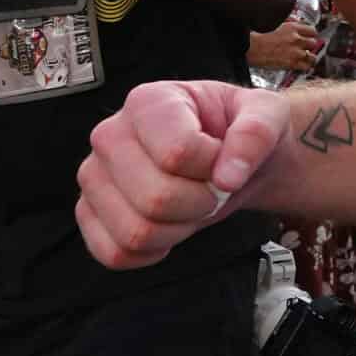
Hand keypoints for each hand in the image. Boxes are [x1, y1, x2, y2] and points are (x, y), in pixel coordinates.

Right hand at [77, 80, 290, 269]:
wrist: (228, 157)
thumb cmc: (239, 129)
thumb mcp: (266, 114)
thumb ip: (255, 134)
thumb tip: (228, 175)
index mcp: (148, 101)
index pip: (177, 154)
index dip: (213, 168)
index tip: (222, 159)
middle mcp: (110, 135)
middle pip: (155, 199)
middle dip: (200, 204)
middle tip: (211, 188)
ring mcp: (94, 176)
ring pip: (135, 232)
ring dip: (179, 230)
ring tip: (190, 205)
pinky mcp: (89, 212)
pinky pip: (113, 254)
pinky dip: (152, 252)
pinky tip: (169, 227)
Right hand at [249, 16, 323, 74]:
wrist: (250, 47)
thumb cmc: (259, 35)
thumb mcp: (276, 23)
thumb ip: (289, 23)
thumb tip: (296, 22)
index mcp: (293, 27)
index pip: (312, 31)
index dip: (310, 35)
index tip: (308, 38)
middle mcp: (296, 39)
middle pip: (313, 43)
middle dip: (309, 46)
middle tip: (304, 49)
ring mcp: (295, 52)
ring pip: (313, 56)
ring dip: (309, 57)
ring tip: (304, 59)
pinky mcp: (291, 63)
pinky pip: (306, 66)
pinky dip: (305, 67)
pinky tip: (301, 66)